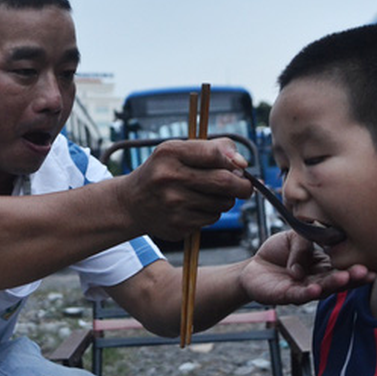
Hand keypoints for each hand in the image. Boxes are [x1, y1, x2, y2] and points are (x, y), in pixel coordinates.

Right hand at [121, 138, 250, 240]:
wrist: (132, 203)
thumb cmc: (162, 172)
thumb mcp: (177, 151)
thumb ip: (211, 149)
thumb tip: (243, 164)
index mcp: (170, 153)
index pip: (215, 154)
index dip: (234, 161)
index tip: (241, 166)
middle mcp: (169, 178)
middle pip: (225, 182)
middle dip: (242, 185)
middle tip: (244, 185)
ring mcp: (173, 205)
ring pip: (222, 203)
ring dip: (226, 199)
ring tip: (211, 194)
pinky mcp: (178, 225)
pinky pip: (212, 219)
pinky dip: (212, 213)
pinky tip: (196, 207)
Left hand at [242, 230, 374, 304]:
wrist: (255, 267)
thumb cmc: (279, 253)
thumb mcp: (295, 236)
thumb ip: (305, 242)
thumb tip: (304, 263)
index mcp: (324, 265)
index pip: (343, 266)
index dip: (357, 267)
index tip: (372, 264)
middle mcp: (317, 280)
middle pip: (338, 280)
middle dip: (352, 277)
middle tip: (366, 272)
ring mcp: (303, 289)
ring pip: (322, 288)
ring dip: (334, 284)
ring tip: (344, 278)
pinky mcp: (286, 295)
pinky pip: (299, 294)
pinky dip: (307, 292)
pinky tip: (315, 289)